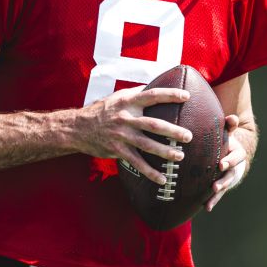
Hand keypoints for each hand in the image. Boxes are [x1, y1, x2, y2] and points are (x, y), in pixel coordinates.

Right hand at [74, 86, 191, 184]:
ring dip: (165, 152)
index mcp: (127, 102)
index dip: (169, 95)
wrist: (77, 128)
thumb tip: (154, 87)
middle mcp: (125, 118)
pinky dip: (150, 172)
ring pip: (147, 145)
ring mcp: (121, 135)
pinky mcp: (117, 150)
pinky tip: (162, 179)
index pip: (152, 95)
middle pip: (153, 124)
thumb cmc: (101, 111)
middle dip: (172, 131)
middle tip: (188, 136)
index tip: (186, 97)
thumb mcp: (117, 98)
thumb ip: (135, 94)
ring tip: (179, 156)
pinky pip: (136, 162)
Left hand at [206, 114, 246, 210]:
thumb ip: (229, 125)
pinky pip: (218, 194)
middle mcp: (234, 166)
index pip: (236, 157)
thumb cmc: (226, 139)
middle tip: (215, 185)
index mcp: (236, 153)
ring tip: (212, 195)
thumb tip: (231, 117)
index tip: (221, 164)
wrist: (231, 152)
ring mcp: (228, 176)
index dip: (230, 161)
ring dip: (219, 191)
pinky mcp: (222, 185)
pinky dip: (213, 201)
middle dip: (223, 180)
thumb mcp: (228, 132)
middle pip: (231, 174)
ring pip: (225, 185)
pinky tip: (207, 208)